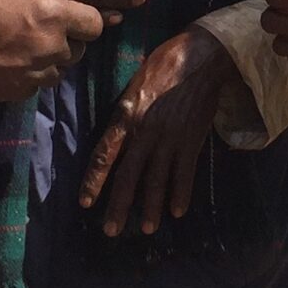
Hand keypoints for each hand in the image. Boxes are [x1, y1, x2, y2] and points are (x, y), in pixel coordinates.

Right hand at [0, 0, 105, 102]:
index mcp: (56, 15)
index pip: (95, 25)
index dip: (85, 19)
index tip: (70, 14)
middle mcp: (49, 49)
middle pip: (78, 51)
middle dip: (67, 40)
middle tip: (39, 26)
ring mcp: (30, 74)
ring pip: (56, 72)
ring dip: (48, 60)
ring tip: (22, 44)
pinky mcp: (10, 92)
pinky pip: (31, 86)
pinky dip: (26, 76)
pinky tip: (5, 60)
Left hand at [78, 28, 238, 236]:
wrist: (201, 56)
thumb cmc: (164, 63)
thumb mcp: (134, 83)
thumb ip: (125, 111)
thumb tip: (117, 135)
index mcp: (125, 115)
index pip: (105, 154)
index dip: (94, 181)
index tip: (85, 203)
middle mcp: (145, 131)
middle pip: (128, 176)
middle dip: (119, 206)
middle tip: (111, 231)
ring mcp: (170, 138)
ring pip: (157, 180)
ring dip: (151, 207)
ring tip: (147, 228)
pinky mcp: (192, 140)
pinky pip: (184, 173)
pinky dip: (181, 194)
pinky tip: (177, 211)